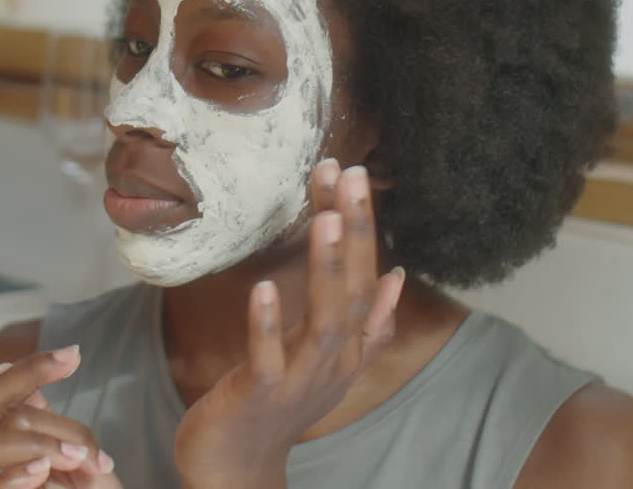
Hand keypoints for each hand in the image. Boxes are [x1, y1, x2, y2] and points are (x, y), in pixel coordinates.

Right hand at [0, 346, 120, 488]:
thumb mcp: (72, 454)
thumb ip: (43, 418)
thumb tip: (0, 364)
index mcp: (5, 431)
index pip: (3, 386)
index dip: (33, 366)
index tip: (74, 354)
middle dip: (52, 422)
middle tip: (88, 449)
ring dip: (36, 447)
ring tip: (78, 462)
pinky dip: (14, 477)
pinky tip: (40, 472)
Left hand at [173, 161, 406, 488]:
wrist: (238, 465)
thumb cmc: (278, 405)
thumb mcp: (328, 359)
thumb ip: (364, 321)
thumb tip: (394, 277)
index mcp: (349, 346)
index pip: (367, 275)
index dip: (363, 225)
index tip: (352, 172)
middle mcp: (334, 360)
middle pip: (355, 289)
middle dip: (355, 230)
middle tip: (350, 173)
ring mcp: (300, 379)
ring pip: (325, 320)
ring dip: (327, 268)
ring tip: (325, 217)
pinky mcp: (261, 395)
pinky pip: (269, 357)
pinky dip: (269, 323)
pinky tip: (264, 287)